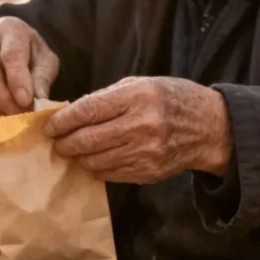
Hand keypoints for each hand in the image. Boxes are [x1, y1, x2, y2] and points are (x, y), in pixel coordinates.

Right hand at [0, 17, 60, 117]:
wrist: (3, 46)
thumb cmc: (29, 54)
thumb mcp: (45, 59)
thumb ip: (43, 78)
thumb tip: (38, 102)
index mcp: (10, 30)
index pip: (10, 55)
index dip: (17, 81)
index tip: (26, 102)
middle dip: (3, 99)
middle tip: (19, 116)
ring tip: (8, 120)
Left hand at [43, 77, 233, 183]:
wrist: (210, 127)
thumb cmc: (170, 99)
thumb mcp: (141, 85)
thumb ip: (105, 98)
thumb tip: (68, 115)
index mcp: (138, 97)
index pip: (87, 111)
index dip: (62, 121)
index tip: (49, 126)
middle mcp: (141, 125)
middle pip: (86, 140)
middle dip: (64, 143)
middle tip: (56, 142)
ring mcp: (145, 153)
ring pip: (93, 161)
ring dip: (78, 158)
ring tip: (74, 150)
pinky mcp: (147, 173)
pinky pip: (108, 174)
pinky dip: (96, 168)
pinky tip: (95, 159)